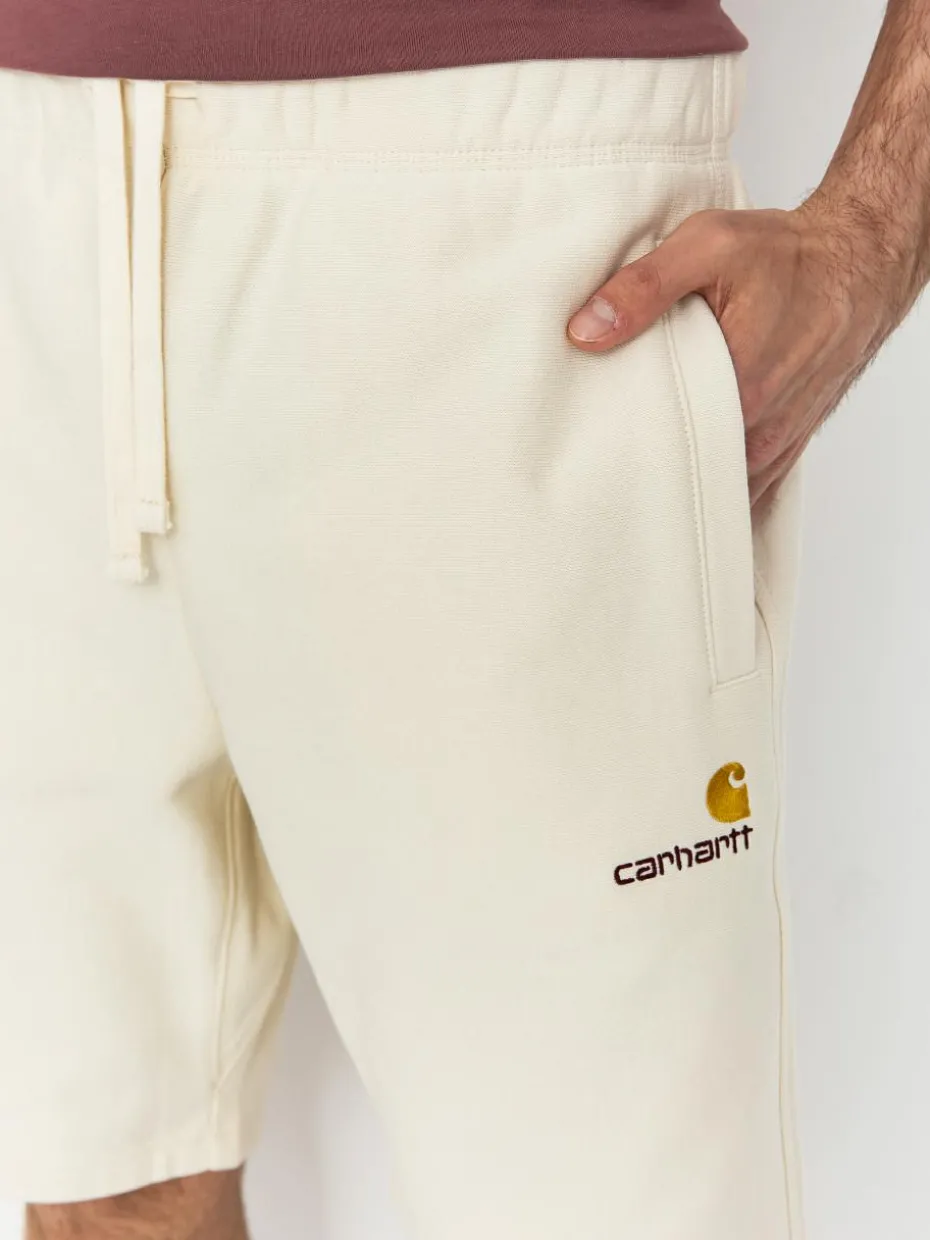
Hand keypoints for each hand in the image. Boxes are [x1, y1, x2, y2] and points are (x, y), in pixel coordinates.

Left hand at [565, 190, 914, 512]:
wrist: (859, 264)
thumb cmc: (788, 255)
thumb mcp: (708, 246)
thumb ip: (643, 287)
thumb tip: (585, 329)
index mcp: (739, 386)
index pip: (660, 443)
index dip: (619, 446)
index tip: (585, 442)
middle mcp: (761, 427)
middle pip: (684, 469)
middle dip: (643, 465)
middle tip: (600, 454)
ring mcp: (775, 443)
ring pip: (712, 483)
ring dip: (678, 473)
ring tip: (637, 459)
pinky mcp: (784, 446)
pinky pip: (740, 484)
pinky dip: (709, 477)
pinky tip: (680, 463)